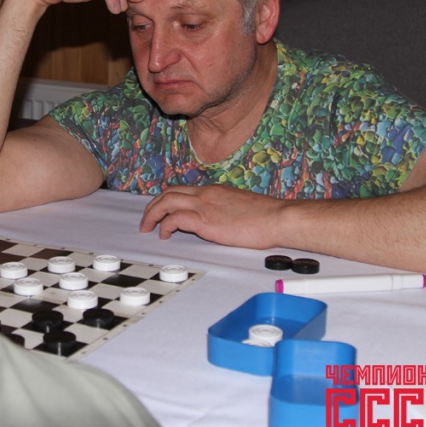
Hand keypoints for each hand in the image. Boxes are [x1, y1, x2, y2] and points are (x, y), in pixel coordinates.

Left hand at [139, 184, 284, 248]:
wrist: (278, 218)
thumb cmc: (266, 217)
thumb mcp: (239, 208)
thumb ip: (223, 210)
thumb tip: (216, 221)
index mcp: (213, 191)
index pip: (181, 191)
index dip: (166, 200)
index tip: (160, 212)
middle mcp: (205, 194)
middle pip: (168, 193)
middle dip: (153, 206)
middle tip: (147, 220)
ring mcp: (204, 206)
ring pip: (166, 202)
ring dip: (153, 214)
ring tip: (148, 227)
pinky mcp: (206, 220)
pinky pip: (175, 219)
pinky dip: (166, 226)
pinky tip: (166, 235)